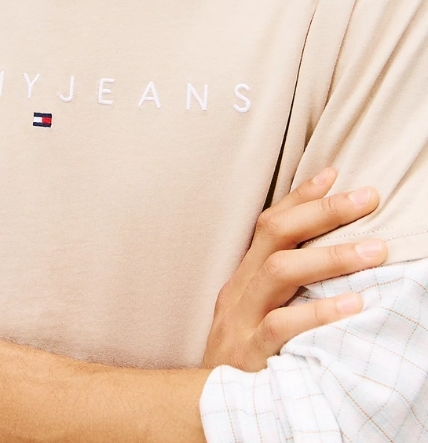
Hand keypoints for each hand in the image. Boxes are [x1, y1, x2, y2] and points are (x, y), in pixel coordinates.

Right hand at [203, 167, 386, 370]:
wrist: (202, 404)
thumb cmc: (241, 355)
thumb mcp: (255, 311)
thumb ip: (283, 286)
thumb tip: (326, 255)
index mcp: (243, 275)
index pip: (270, 223)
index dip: (301, 197)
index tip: (334, 173)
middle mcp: (240, 287)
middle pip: (274, 235)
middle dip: (322, 212)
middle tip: (367, 198)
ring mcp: (242, 317)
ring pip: (279, 272)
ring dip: (329, 257)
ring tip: (376, 250)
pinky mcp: (251, 351)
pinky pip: (283, 326)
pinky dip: (319, 313)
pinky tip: (354, 307)